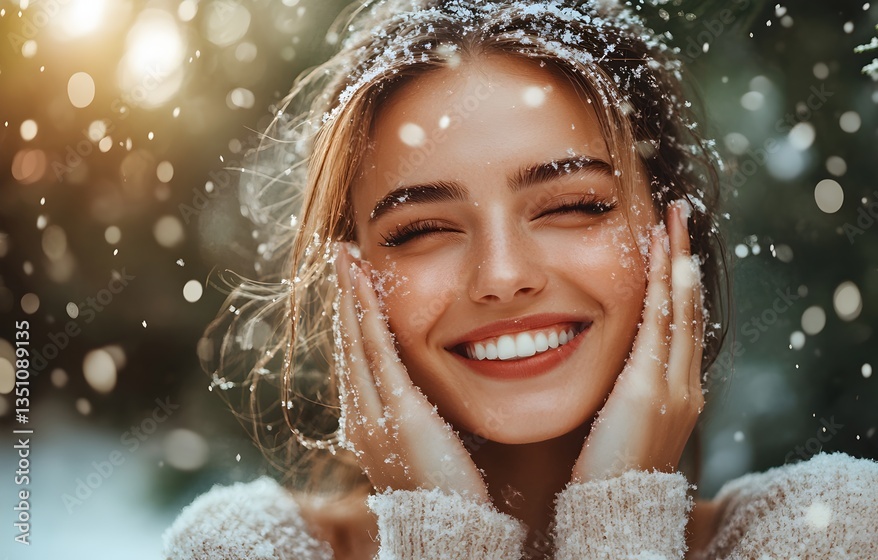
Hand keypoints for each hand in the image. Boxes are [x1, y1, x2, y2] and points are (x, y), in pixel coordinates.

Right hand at [331, 243, 489, 502]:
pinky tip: (363, 284)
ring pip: (356, 341)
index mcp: (368, 423)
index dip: (351, 318)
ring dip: (351, 295)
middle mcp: (361, 415)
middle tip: (341, 256)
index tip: (352, 284)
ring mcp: (374, 413)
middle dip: (344, 297)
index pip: (356, 359)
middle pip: (347, 343)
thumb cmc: (446, 496)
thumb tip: (428, 400)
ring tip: (346, 257)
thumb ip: (421, 420)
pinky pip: (377, 351)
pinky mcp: (399, 412)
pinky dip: (368, 314)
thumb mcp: (426, 448)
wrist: (446, 531)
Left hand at [571, 200, 704, 482]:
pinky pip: (663, 327)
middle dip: (684, 258)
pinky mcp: (652, 389)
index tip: (671, 244)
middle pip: (689, 307)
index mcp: (678, 391)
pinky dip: (667, 290)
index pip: (680, 323)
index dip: (678, 280)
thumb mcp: (621, 425)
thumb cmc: (609, 476)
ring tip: (675, 221)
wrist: (616, 515)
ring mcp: (675, 386)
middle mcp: (686, 384)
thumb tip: (609, 371)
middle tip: (681, 214)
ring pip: (681, 310)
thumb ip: (623, 392)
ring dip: (677, 262)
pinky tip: (668, 260)